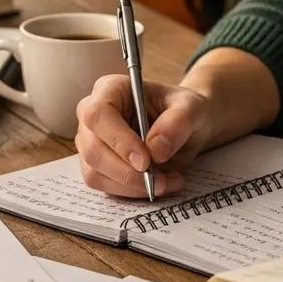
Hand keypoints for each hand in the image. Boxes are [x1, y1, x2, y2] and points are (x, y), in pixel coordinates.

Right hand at [75, 74, 213, 197]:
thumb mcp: (192, 108)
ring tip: (167, 182)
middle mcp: (92, 114)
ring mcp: (90, 141)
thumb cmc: (183, 110)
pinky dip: (131, 192)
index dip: (118, 140)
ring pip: (94, 173)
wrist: (186, 126)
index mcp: (111, 89)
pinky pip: (103, 185)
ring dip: (131, 186)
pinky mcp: (96, 165)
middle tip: (161, 181)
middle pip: (92, 149)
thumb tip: (155, 149)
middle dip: (126, 173)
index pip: (98, 114)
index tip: (145, 161)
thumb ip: (177, 122)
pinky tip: (158, 184)